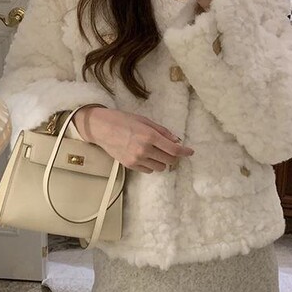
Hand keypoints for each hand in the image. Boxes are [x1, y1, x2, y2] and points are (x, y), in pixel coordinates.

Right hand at [73, 107, 193, 173]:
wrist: (101, 128)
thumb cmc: (123, 120)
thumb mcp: (144, 120)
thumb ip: (162, 131)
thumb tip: (176, 140)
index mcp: (149, 136)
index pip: (173, 149)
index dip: (185, 152)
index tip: (190, 152)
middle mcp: (144, 150)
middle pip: (169, 160)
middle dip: (173, 156)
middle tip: (170, 150)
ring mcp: (137, 159)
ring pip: (160, 168)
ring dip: (162, 161)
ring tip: (155, 152)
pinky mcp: (130, 165)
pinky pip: (148, 170)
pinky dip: (151, 165)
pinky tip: (146, 156)